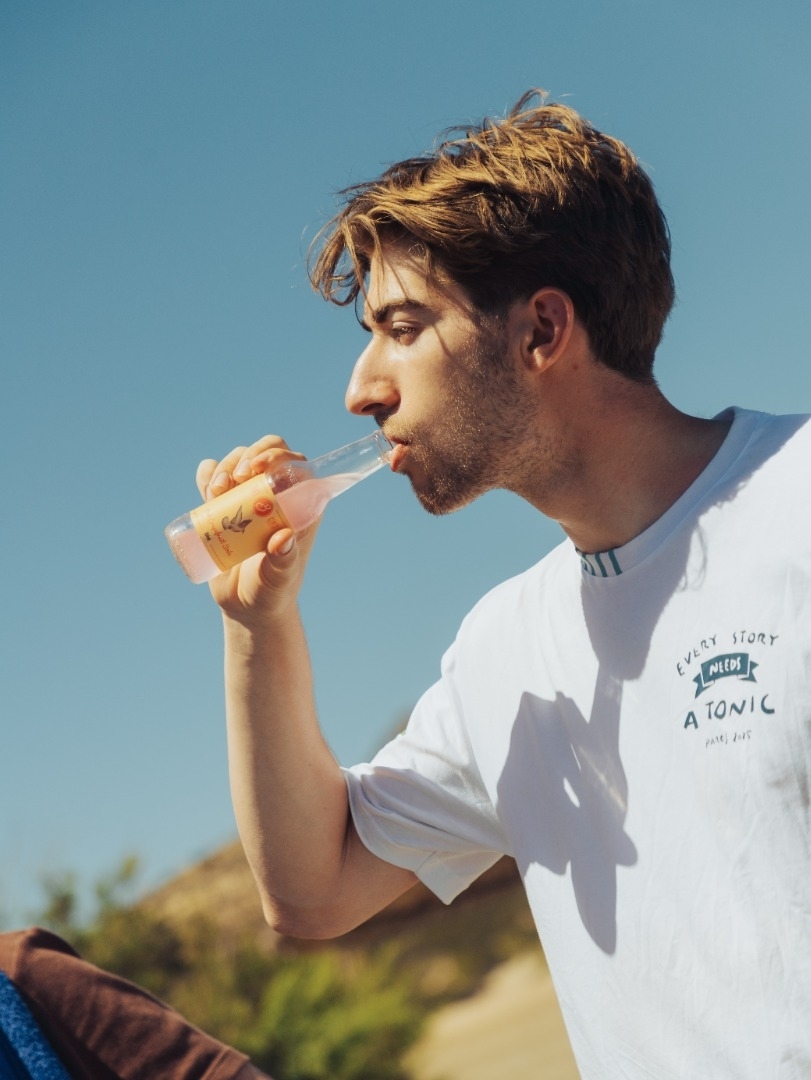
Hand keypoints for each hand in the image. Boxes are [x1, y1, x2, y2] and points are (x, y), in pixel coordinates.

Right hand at [195, 435, 319, 622]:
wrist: (245, 606)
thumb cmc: (271, 592)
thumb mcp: (279, 579)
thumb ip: (284, 562)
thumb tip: (283, 537)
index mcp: (300, 506)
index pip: (296, 464)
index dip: (277, 456)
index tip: (257, 469)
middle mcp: (276, 495)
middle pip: (265, 454)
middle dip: (247, 456)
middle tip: (235, 478)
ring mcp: (249, 497)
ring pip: (237, 462)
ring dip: (224, 467)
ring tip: (215, 493)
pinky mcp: (224, 505)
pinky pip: (213, 478)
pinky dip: (207, 474)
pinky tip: (206, 490)